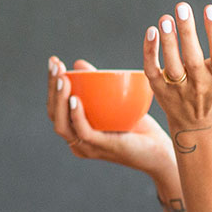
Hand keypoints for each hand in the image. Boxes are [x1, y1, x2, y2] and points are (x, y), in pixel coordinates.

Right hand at [47, 57, 176, 177]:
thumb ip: (96, 85)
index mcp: (77, 131)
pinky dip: (76, 115)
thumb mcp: (114, 102)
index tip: (54, 62)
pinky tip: (75, 99)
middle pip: (54, 115)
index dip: (51, 85)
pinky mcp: (102, 147)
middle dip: (52, 88)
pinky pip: (83, 132)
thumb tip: (78, 64)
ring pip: (63, 125)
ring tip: (63, 79)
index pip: (55, 107)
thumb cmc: (137, 127)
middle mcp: (77, 141)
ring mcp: (88, 147)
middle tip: (55, 65)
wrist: (160, 149)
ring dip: (60, 100)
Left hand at [144, 3, 211, 134]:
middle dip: (187, 32)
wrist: (197, 123)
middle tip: (182, 7)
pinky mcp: (160, 90)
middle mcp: (199, 84)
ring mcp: (178, 89)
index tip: (210, 8)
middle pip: (192, 58)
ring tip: (165, 18)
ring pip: (171, 65)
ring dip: (168, 42)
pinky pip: (152, 71)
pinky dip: (150, 53)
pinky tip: (151, 31)